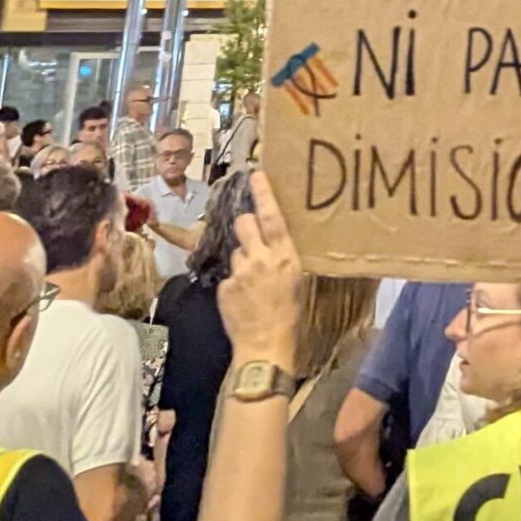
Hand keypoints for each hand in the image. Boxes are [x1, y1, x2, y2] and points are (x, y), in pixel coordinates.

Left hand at [218, 172, 302, 367]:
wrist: (265, 346)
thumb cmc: (290, 314)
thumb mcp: (296, 281)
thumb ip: (283, 259)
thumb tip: (275, 246)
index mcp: (285, 256)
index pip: (272, 217)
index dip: (263, 194)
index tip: (256, 174)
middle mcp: (261, 259)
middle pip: (244, 223)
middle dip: (245, 223)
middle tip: (249, 232)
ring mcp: (240, 272)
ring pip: (236, 251)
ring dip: (242, 258)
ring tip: (251, 280)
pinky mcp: (224, 287)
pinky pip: (229, 275)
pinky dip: (234, 282)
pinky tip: (242, 298)